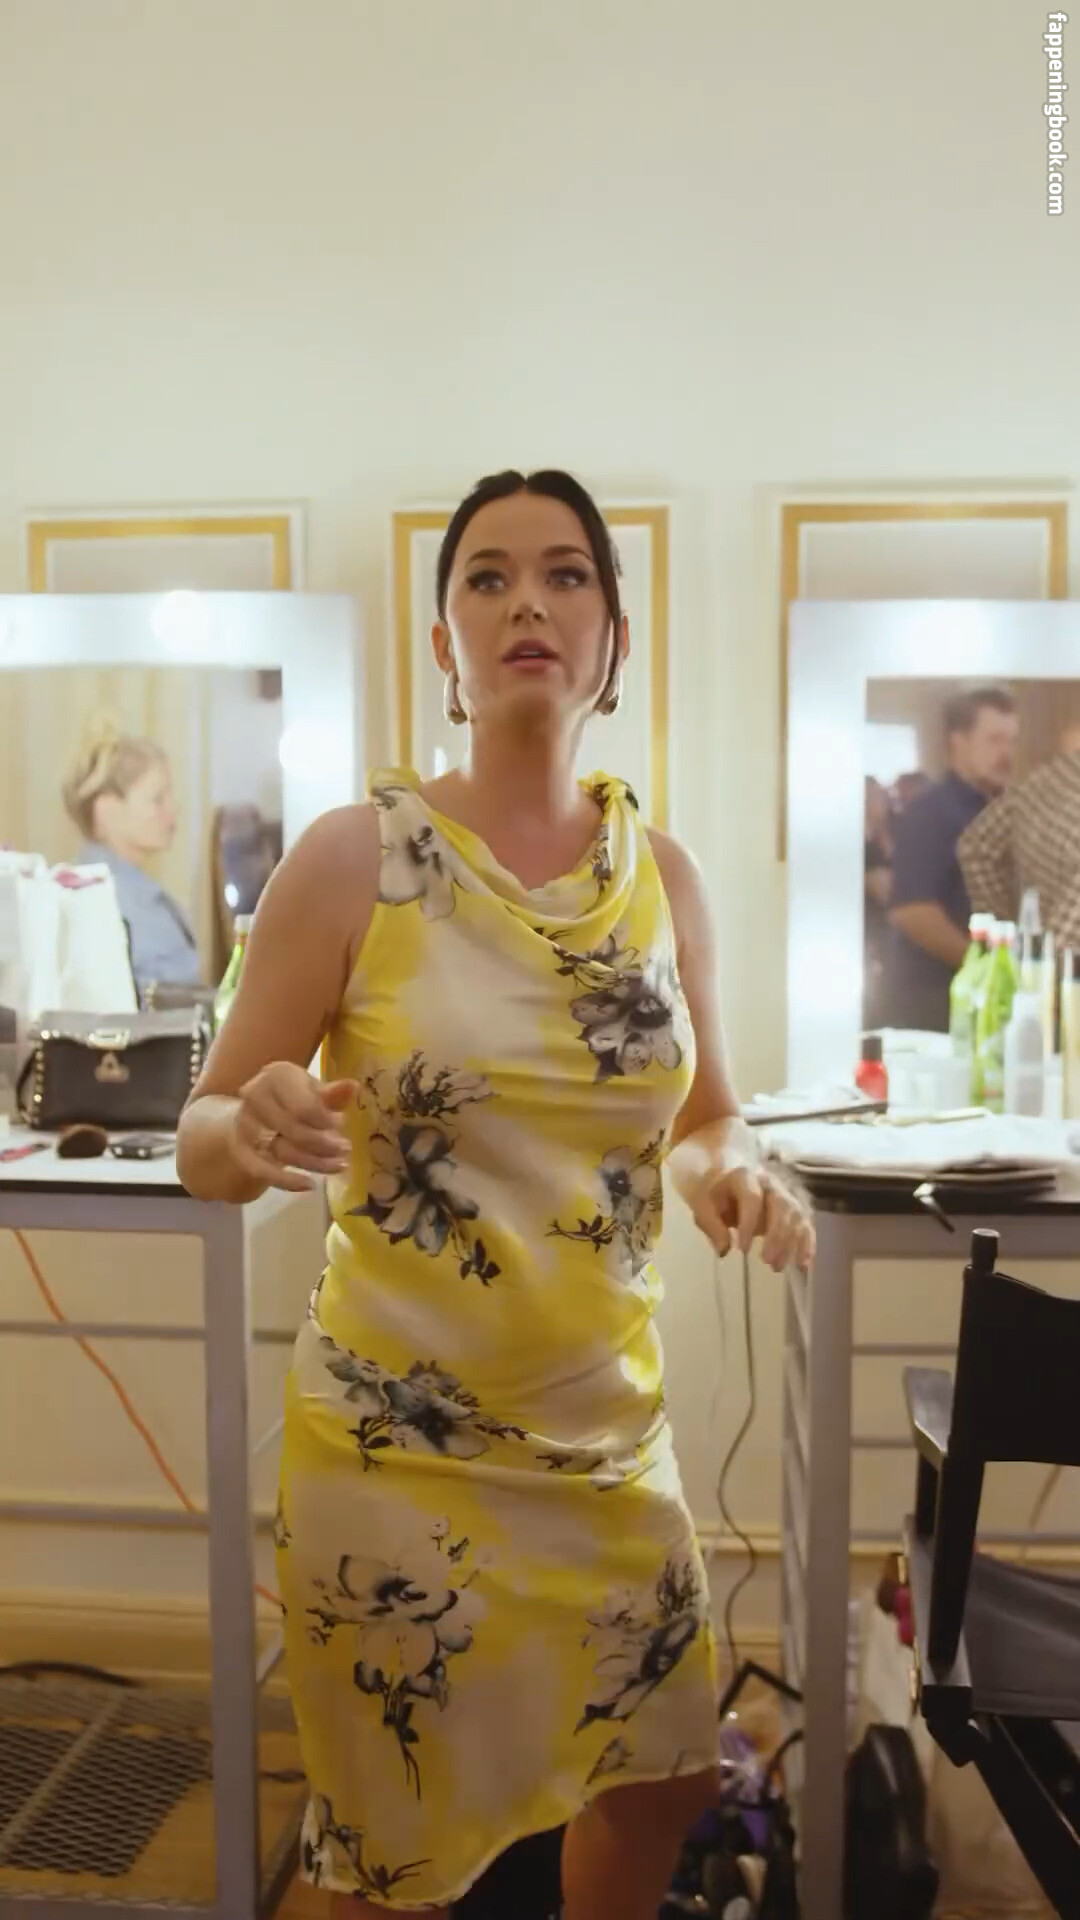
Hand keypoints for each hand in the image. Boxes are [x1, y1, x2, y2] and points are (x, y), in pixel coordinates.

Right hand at [230, 1063, 355, 1192]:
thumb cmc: (294, 1096)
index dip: (326, 1122)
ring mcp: (245, 1124)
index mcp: (277, 1075)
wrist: (259, 1110)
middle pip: (294, 1130)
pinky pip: (262, 1170)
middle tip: (344, 1149)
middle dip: (324, 1143)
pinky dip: (287, 1181)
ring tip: (339, 1165)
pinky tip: (309, 1185)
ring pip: (283, 1151)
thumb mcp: (314, 1090)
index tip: (340, 1125)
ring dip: (314, 1162)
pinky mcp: (241, 1148)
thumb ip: (332, 1094)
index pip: (304, 1107)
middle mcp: (255, 1096)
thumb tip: (352, 1087)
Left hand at [688, 1162, 813, 1272]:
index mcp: (744, 1176)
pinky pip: (806, 1223)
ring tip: (777, 1267)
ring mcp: (786, 1191)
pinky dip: (807, 1243)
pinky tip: (803, 1264)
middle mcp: (770, 1181)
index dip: (749, 1224)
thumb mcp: (702, 1205)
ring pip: (798, 1216)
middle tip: (766, 1261)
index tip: (741, 1250)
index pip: (752, 1198)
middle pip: (782, 1206)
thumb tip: (724, 1250)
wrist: (724, 1179)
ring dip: (791, 1244)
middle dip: (777, 1236)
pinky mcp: (795, 1205)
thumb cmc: (713, 1194)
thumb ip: (711, 1226)